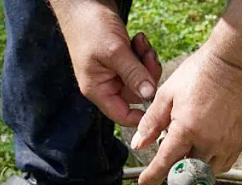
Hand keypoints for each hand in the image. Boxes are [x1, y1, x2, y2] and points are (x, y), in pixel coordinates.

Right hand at [57, 1, 160, 125]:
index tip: (158, 102)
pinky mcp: (121, 59)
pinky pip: (139, 64)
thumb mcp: (114, 51)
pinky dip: (143, 52)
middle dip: (147, 75)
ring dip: (146, 61)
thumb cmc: (90, 26)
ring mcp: (114, 71)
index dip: (141, 115)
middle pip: (137, 95)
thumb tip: (149, 95)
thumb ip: (133, 74)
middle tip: (148, 54)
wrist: (83, 1)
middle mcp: (106, 84)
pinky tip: (139, 38)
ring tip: (141, 42)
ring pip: (141, 78)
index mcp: (98, 89)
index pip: (122, 116)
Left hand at [130, 46, 241, 184]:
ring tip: (187, 149)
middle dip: (174, 169)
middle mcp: (208, 141)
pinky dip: (211, 164)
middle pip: (186, 171)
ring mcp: (226, 143)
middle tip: (168, 157)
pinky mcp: (238, 142)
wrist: (233, 63)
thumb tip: (138, 144)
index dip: (152, 176)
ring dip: (194, 168)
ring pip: (206, 171)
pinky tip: (204, 150)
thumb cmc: (199, 73)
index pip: (165, 163)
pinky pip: (223, 165)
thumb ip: (150, 122)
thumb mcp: (166, 94)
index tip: (145, 183)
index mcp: (187, 129)